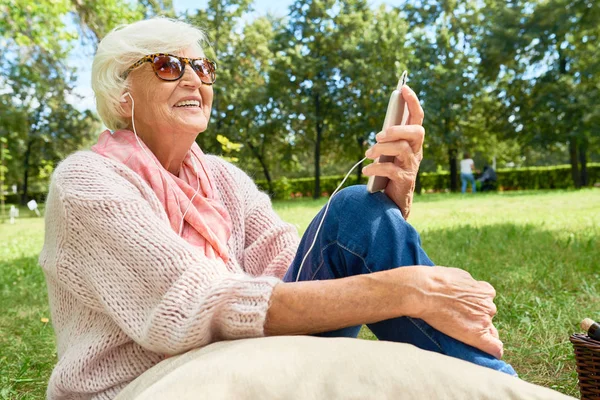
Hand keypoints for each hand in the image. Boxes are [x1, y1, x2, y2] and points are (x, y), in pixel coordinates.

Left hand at [362, 85, 423, 218]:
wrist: (393, 200)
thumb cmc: (389, 171)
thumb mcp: (388, 152)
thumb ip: (388, 139)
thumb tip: (381, 130)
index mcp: (412, 141)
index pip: (418, 117)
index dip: (413, 102)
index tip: (404, 88)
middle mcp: (416, 151)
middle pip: (416, 132)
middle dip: (397, 129)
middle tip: (378, 135)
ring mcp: (412, 166)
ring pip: (402, 149)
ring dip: (381, 149)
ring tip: (367, 153)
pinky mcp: (405, 180)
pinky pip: (391, 170)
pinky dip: (376, 168)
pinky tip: (366, 170)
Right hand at [411, 266, 502, 358]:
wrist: (424, 291)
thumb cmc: (435, 281)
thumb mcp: (457, 275)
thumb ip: (468, 285)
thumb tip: (467, 290)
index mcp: (486, 291)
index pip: (487, 304)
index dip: (477, 309)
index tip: (467, 312)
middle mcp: (488, 306)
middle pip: (487, 317)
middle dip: (476, 319)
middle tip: (458, 319)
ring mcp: (484, 321)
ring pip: (488, 331)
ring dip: (476, 331)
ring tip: (457, 330)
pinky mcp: (477, 335)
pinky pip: (494, 348)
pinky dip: (492, 350)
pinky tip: (488, 355)